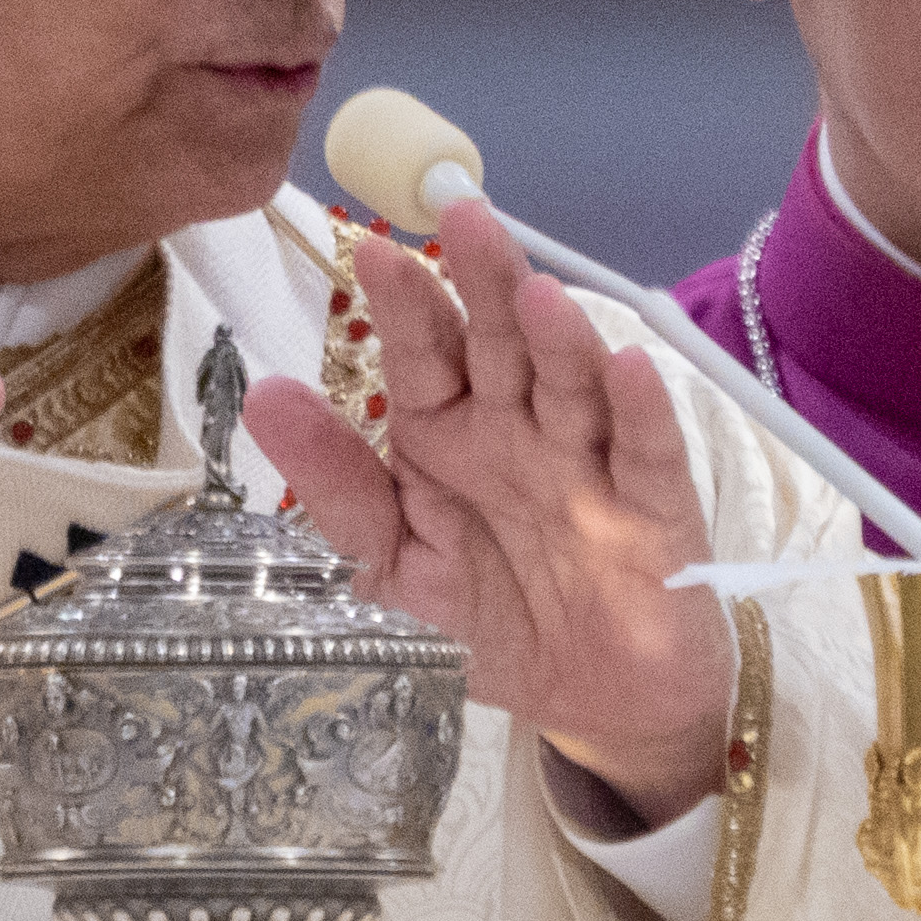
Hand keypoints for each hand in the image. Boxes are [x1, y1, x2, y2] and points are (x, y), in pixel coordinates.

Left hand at [241, 197, 733, 825]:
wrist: (597, 705)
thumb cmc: (493, 624)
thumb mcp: (393, 570)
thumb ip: (337, 486)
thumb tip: (265, 394)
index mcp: (449, 438)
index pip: (424, 357)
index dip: (403, 306)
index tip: (373, 251)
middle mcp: (519, 433)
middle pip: (501, 346)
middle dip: (484, 283)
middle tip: (464, 215)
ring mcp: (590, 463)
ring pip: (574, 385)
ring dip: (559, 340)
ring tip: (536, 295)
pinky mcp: (655, 509)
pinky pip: (647, 453)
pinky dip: (640, 412)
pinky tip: (627, 369)